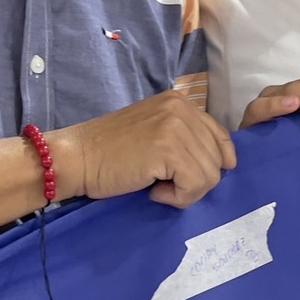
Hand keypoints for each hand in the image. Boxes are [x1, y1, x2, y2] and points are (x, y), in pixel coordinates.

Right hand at [50, 90, 235, 209]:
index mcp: (179, 101)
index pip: (219, 134)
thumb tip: (222, 162)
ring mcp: (176, 127)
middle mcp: (181, 108)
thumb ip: (183, 138)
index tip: (201, 178)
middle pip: (217, 158)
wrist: (77, 157)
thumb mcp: (154, 133)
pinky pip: (195, 185)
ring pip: (209, 175)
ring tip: (158, 188)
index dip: (218, 160)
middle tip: (165, 186)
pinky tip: (155, 192)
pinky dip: (178, 198)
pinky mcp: (169, 150)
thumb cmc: (109, 153)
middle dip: (196, 181)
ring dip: (186, 192)